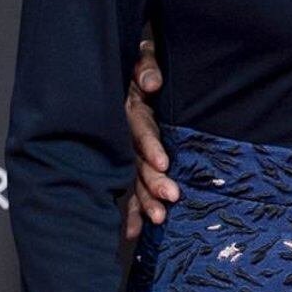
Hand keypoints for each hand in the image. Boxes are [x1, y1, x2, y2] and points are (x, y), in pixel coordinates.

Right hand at [123, 38, 180, 240]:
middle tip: (170, 199)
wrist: (122, 72)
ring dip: (144, 201)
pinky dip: (132, 210)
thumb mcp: (142, 58)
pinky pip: (128, 187)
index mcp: (129, 110)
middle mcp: (124, 134)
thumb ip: (147, 67)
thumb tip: (152, 82)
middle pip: (137, 161)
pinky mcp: (127, 161)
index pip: (140, 129)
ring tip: (159, 219)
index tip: (163, 164)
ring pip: (133, 178)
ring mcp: (124, 150)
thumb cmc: (139, 66)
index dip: (150, 146)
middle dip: (152, 182)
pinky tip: (134, 233)